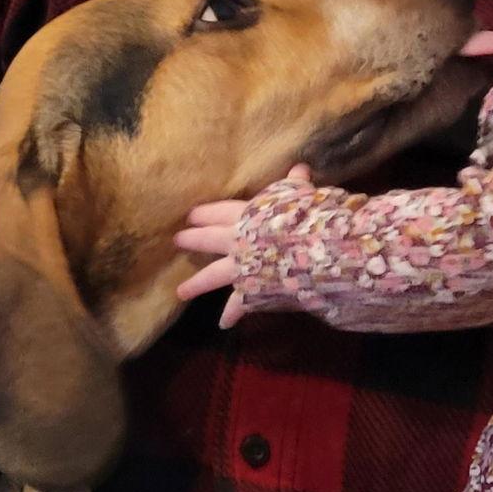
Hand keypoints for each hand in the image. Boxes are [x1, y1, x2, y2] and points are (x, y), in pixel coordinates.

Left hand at [174, 164, 310, 329]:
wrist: (315, 249)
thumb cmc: (308, 217)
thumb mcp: (301, 195)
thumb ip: (295, 184)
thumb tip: (299, 168)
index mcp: (247, 215)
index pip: (219, 212)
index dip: (204, 214)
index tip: (190, 216)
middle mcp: (238, 240)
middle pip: (209, 239)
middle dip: (192, 240)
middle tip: (177, 241)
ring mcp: (242, 266)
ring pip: (212, 275)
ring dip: (197, 284)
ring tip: (181, 292)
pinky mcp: (252, 288)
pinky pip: (240, 302)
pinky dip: (232, 313)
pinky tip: (223, 324)